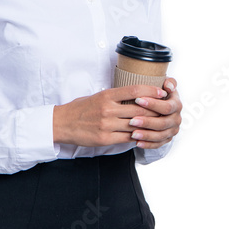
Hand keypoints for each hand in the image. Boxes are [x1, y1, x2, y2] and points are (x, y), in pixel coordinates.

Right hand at [53, 80, 178, 148]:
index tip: (161, 91)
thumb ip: (116, 96)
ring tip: (158, 122)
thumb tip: (137, 94)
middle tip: (166, 108)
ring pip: (135, 124)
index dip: (151, 90)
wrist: (62, 123)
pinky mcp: (105, 138)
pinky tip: (143, 134)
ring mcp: (107, 125)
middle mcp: (108, 109)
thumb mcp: (98, 96)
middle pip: (139, 108)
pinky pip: (127, 138)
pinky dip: (137, 136)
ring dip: (148, 124)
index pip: (134, 90)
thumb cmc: (81, 108)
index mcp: (107, 95)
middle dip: (155, 109)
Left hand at [129, 78, 181, 149]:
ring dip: (146, 135)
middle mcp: (177, 119)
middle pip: (163, 123)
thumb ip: (169, 83)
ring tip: (132, 133)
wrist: (162, 106)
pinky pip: (157, 144)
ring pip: (160, 135)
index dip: (153, 104)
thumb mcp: (166, 86)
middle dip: (147, 122)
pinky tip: (136, 143)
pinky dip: (147, 144)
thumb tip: (168, 85)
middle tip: (132, 120)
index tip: (137, 100)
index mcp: (177, 105)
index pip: (167, 107)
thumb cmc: (161, 94)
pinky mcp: (167, 139)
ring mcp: (172, 130)